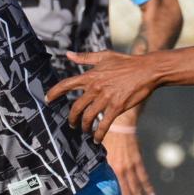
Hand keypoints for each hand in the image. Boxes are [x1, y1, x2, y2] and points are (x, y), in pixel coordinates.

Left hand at [45, 50, 159, 142]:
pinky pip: (104, 124)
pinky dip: (99, 134)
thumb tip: (68, 55)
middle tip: (71, 124)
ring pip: (88, 117)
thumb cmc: (126, 62)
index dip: (54, 93)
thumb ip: (85, 57)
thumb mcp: (105, 56)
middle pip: (76, 107)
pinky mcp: (117, 107)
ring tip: (85, 131)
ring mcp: (106, 98)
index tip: (47, 100)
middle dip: (71, 118)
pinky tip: (97, 139)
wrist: (147, 70)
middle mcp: (95, 87)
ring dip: (84, 127)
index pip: (67, 84)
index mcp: (91, 75)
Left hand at [104, 123, 155, 194]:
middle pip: (128, 193)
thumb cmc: (105, 137)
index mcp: (111, 169)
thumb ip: (99, 165)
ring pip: (137, 187)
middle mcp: (122, 170)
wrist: (119, 124)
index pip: (117, 191)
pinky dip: (148, 186)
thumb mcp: (98, 152)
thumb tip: (93, 177)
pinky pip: (144, 176)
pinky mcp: (138, 160)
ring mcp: (131, 166)